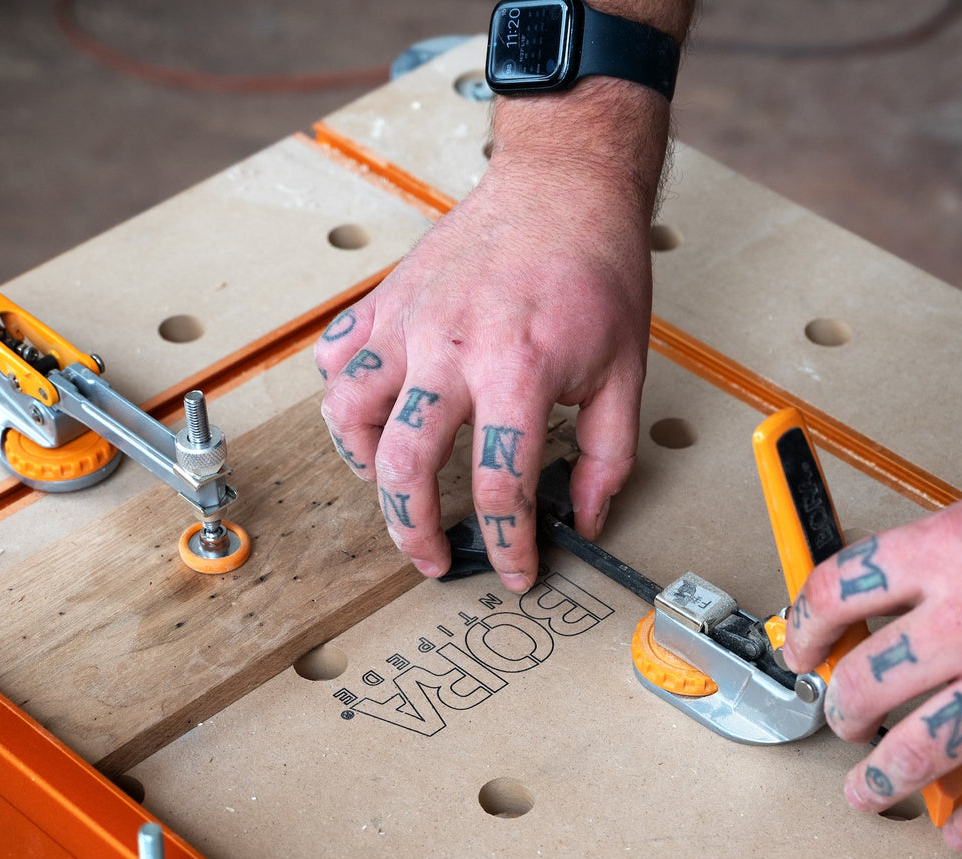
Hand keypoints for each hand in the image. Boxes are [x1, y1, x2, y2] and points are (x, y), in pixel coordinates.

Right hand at [315, 83, 668, 591]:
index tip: (513, 571)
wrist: (564, 185)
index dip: (507, 546)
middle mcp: (451, 348)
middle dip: (413, 531)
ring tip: (390, 489)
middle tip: (432, 558)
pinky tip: (370, 417)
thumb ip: (606, 456)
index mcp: (518, 370)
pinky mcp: (385, 301)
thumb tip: (586, 519)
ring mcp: (408, 322)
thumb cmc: (596, 270)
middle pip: (405, 465)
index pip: (500, 485)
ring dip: (364, 467)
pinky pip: (336, 359)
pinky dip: (342, 397)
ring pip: (349, 413)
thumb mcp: (624, 371)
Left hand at [782, 454, 961, 849]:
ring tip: (864, 791)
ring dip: (879, 779)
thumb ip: (948, 538)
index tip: (802, 644)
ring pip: (918, 750)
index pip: (841, 590)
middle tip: (842, 716)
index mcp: (948, 552)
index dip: (805, 622)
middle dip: (841, 707)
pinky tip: (957, 831)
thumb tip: (894, 578)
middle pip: (867, 680)